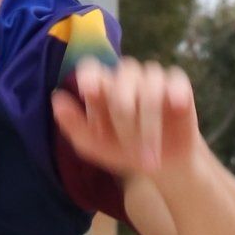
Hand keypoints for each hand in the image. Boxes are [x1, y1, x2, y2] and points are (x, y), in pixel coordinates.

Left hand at [53, 58, 201, 181]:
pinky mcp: (178, 86)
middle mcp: (126, 78)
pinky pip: (175, 80)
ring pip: (150, 83)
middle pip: (123, 78)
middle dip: (124, 113)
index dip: (91, 76)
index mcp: (102, 87)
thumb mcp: (94, 146)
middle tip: (129, 148)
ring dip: (149, 120)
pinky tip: (175, 106)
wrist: (160, 166)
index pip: (92, 68)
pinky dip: (175, 92)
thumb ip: (74, 126)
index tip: (88, 91)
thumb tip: (57, 99)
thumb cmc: (123, 152)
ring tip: (150, 155)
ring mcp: (152, 79)